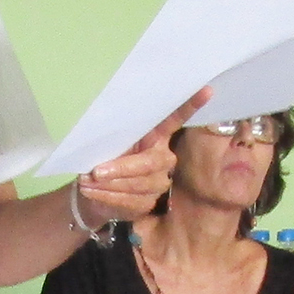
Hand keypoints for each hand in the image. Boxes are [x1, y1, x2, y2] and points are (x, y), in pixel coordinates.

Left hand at [76, 91, 208, 226]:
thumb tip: (103, 126)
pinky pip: (131, 201)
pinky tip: (92, 192)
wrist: (92, 193)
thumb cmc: (102, 160)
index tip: (207, 90)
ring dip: (109, 185)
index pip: (174, 120)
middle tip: (95, 172)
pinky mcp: (150, 202)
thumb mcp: (106, 144)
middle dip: (121, 169)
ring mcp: (158, 182)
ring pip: (139, 185)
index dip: (190, 106)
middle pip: (149, 164)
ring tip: (86, 181)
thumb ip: (112, 137)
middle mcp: (163, 158)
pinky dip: (108, 197)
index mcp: (154, 137)